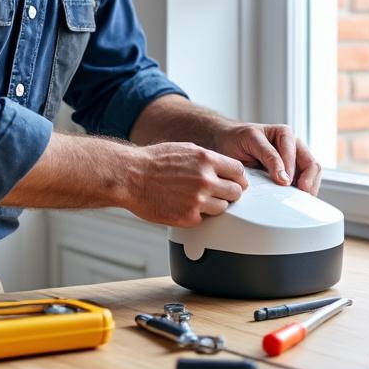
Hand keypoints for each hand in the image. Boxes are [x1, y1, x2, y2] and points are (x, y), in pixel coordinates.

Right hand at [121, 142, 246, 227]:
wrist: (130, 176)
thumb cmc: (153, 162)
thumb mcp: (185, 149)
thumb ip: (207, 160)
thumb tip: (224, 168)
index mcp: (206, 159)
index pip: (239, 171)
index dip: (237, 178)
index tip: (234, 181)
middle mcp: (205, 179)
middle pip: (236, 192)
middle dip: (229, 193)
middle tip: (219, 193)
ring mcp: (198, 200)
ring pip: (224, 208)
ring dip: (215, 206)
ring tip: (199, 200)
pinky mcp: (188, 218)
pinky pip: (205, 219)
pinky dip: (198, 215)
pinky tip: (185, 207)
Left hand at [210, 123, 322, 194]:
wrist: (228, 141)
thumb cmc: (238, 139)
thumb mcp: (251, 140)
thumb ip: (269, 156)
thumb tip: (285, 178)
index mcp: (285, 134)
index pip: (296, 155)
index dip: (290, 171)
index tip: (284, 184)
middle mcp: (293, 146)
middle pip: (311, 164)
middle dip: (308, 181)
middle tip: (299, 195)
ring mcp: (295, 160)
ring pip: (312, 174)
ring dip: (308, 188)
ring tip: (298, 200)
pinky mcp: (293, 172)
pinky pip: (305, 182)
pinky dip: (303, 191)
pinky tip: (295, 199)